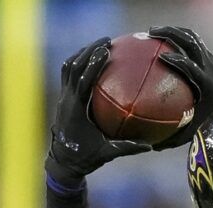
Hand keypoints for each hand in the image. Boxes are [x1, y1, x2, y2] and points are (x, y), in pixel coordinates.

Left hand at [46, 39, 146, 185]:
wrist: (63, 161)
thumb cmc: (86, 158)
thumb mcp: (107, 154)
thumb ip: (127, 148)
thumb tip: (150, 145)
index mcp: (76, 110)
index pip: (83, 81)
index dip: (92, 65)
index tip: (106, 51)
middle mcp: (67, 99)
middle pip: (74, 67)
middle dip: (89, 51)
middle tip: (107, 41)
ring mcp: (63, 96)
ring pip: (69, 67)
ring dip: (82, 53)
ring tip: (100, 44)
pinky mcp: (64, 97)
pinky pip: (68, 73)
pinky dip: (79, 62)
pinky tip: (92, 58)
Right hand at [146, 25, 212, 148]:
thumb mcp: (197, 132)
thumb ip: (176, 138)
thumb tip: (152, 147)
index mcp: (207, 84)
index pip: (192, 67)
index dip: (177, 60)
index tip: (161, 57)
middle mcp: (210, 67)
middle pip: (191, 43)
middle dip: (171, 34)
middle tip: (150, 33)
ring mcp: (210, 59)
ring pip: (191, 38)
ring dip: (172, 31)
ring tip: (153, 31)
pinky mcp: (209, 56)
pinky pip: (191, 41)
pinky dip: (177, 37)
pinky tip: (161, 38)